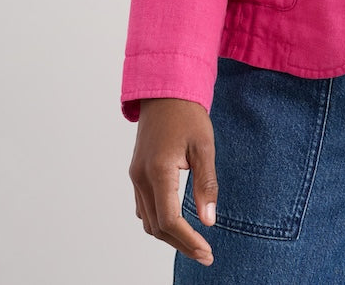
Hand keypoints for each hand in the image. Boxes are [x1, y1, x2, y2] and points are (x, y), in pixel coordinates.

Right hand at [129, 98, 217, 265]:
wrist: (165, 91)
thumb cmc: (187, 115)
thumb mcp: (204, 147)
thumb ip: (206, 185)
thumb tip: (208, 220)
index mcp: (158, 170)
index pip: (170, 219)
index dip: (188, 240)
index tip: (206, 251)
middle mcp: (141, 177)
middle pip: (157, 226)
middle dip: (181, 244)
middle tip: (205, 254)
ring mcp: (136, 175)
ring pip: (148, 220)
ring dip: (169, 236)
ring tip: (194, 243)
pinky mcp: (137, 172)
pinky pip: (144, 206)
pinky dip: (159, 220)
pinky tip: (177, 222)